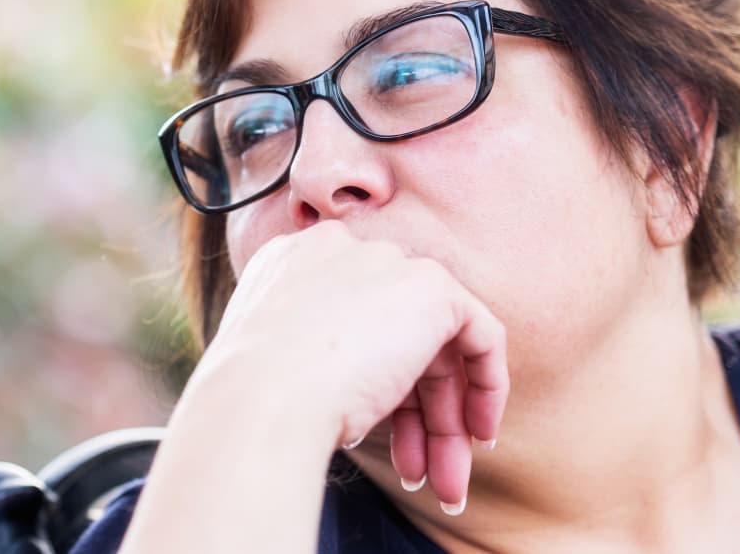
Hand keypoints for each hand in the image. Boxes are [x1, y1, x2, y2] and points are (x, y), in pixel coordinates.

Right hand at [203, 220, 508, 512]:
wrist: (261, 396)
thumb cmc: (253, 398)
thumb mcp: (274, 365)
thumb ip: (313, 356)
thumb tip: (354, 401)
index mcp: (293, 264)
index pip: (352, 320)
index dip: (372, 381)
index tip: (379, 432)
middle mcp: (342, 252)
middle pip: (396, 336)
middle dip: (412, 416)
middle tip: (420, 476)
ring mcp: (387, 264)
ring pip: (433, 347)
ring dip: (442, 423)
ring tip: (445, 487)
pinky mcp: (431, 287)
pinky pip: (478, 333)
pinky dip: (485, 386)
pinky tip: (477, 436)